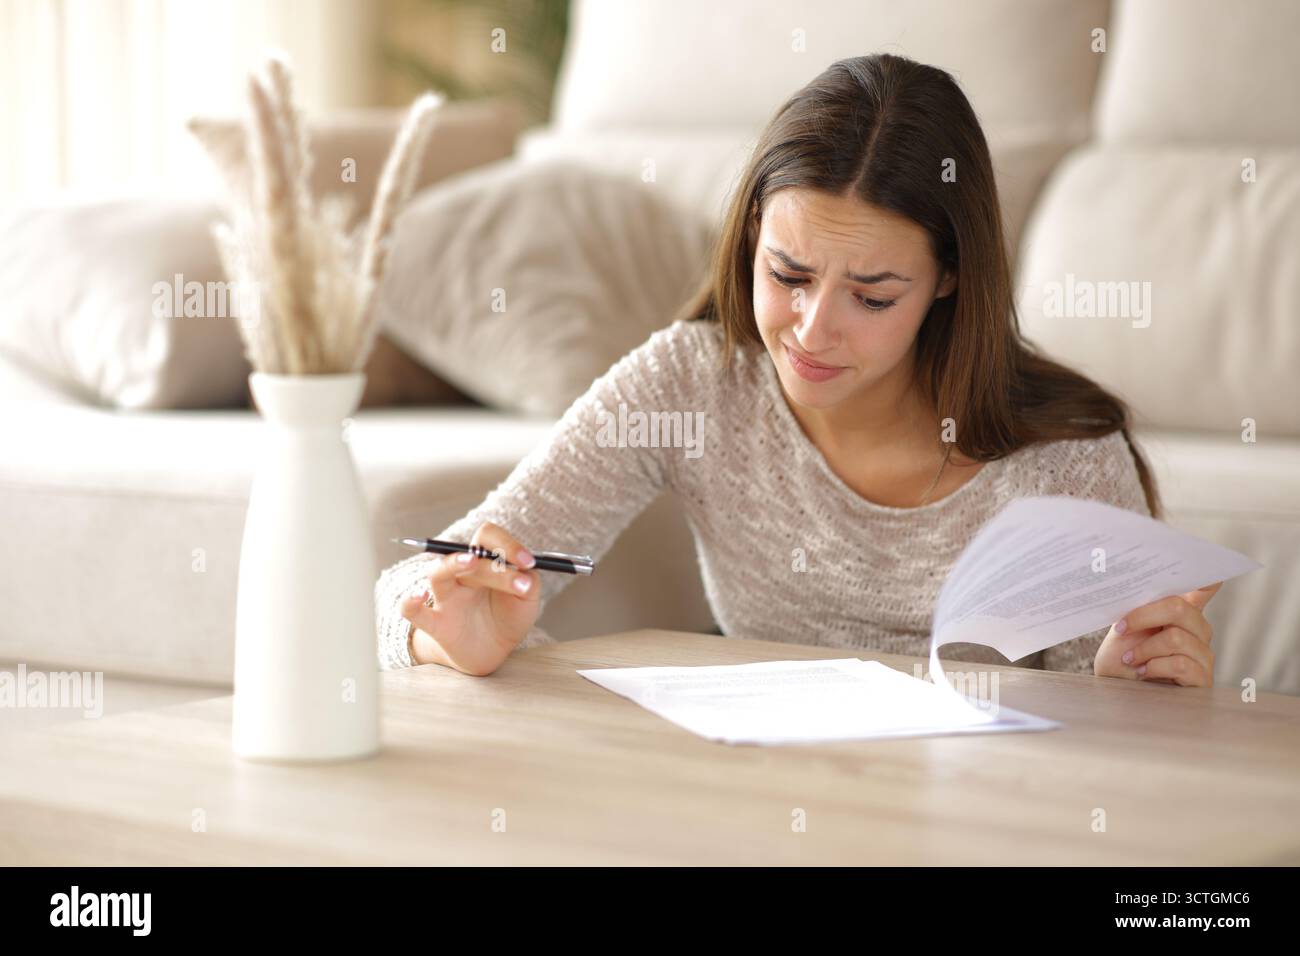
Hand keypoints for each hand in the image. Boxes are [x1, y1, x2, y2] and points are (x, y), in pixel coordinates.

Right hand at [398, 521, 541, 675]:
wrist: (496, 651)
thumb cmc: (509, 617)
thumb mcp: (527, 598)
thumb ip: (529, 580)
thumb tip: (526, 570)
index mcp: (484, 562)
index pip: (487, 537)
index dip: (508, 544)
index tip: (528, 563)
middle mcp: (462, 575)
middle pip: (469, 556)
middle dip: (495, 567)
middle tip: (520, 580)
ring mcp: (447, 598)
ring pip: (438, 573)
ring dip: (453, 564)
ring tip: (472, 562)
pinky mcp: (436, 624)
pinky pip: (412, 611)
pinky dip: (410, 602)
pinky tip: (418, 596)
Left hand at [1093, 582, 1221, 686]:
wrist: (1114, 690)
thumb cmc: (1120, 658)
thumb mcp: (1124, 628)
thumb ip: (1139, 606)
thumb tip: (1134, 579)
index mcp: (1181, 613)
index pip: (1202, 590)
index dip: (1207, 579)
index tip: (1211, 570)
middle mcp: (1198, 631)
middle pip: (1179, 609)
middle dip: (1143, 616)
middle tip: (1120, 628)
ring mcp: (1203, 655)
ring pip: (1177, 638)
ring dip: (1145, 649)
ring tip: (1129, 659)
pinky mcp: (1202, 679)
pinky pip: (1182, 665)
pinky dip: (1154, 667)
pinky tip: (1142, 672)